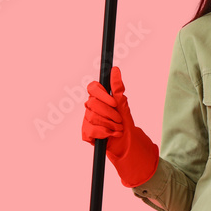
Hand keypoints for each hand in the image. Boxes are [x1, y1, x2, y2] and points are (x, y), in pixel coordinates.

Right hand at [82, 66, 158, 186]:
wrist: (125, 141)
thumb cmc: (123, 121)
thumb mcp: (122, 103)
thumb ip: (117, 87)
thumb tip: (115, 69)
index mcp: (98, 97)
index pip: (92, 87)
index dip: (102, 94)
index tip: (114, 102)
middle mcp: (89, 107)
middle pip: (93, 104)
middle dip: (110, 113)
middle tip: (119, 120)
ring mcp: (86, 119)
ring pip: (93, 117)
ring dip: (110, 124)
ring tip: (117, 128)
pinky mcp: (86, 132)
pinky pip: (92, 130)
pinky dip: (105, 133)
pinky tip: (111, 135)